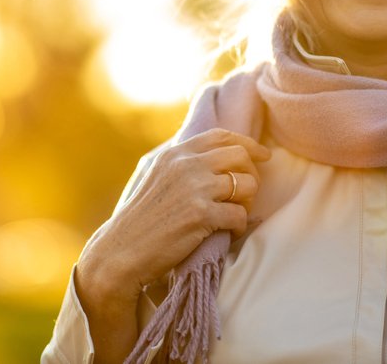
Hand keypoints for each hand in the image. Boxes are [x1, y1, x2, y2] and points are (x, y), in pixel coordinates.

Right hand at [80, 128, 270, 298]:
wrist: (122, 250)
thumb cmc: (143, 219)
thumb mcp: (158, 177)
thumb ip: (184, 164)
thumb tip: (221, 157)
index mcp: (176, 154)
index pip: (221, 136)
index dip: (248, 143)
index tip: (263, 155)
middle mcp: (186, 165)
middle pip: (240, 156)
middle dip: (252, 174)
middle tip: (247, 195)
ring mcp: (195, 189)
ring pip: (247, 184)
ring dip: (248, 203)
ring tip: (234, 216)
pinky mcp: (201, 215)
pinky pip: (240, 215)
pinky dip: (239, 226)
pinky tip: (227, 233)